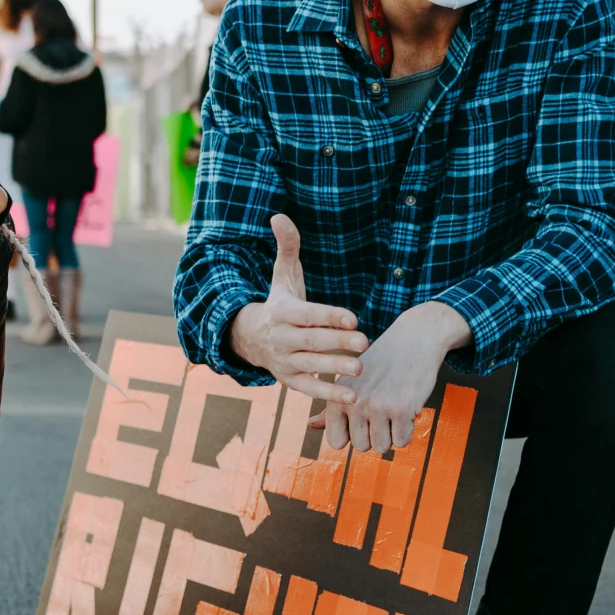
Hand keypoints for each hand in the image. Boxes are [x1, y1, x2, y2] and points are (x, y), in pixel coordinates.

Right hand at [228, 214, 366, 402]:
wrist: (249, 338)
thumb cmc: (278, 303)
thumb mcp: (281, 276)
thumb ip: (287, 248)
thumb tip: (279, 216)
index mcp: (282, 312)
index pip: (307, 314)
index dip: (329, 315)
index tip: (352, 317)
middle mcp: (282, 339)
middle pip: (311, 341)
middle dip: (337, 342)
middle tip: (364, 342)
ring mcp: (285, 362)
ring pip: (311, 366)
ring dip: (335, 369)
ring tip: (359, 370)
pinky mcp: (290, 380)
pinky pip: (309, 389)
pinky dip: (328, 394)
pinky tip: (352, 398)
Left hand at [324, 301, 468, 454]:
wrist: (415, 339)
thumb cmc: (381, 363)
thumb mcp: (350, 381)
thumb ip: (331, 408)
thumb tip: (311, 426)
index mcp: (336, 397)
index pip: (336, 441)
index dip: (353, 435)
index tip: (363, 419)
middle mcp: (353, 402)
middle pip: (361, 447)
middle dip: (375, 434)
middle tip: (384, 409)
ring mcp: (377, 406)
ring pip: (382, 447)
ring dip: (392, 434)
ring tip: (394, 408)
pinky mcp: (401, 408)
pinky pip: (402, 441)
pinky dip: (408, 429)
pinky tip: (408, 408)